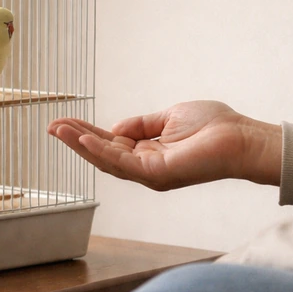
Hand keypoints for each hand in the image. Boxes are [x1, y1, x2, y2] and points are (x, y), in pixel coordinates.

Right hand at [47, 100, 281, 190]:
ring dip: (80, 144)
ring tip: (58, 129)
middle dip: (75, 139)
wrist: (242, 138)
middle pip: (103, 154)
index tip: (64, 120)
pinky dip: (100, 151)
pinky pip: (122, 163)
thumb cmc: (215, 127)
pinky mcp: (157, 174)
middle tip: (50, 125)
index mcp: (149, 153)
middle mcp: (146, 168)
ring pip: (106, 160)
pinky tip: (83, 138)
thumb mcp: (170, 117)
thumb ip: (142, 123)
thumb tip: (114, 127)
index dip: (86, 131)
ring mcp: (150, 174)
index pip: (110, 143)